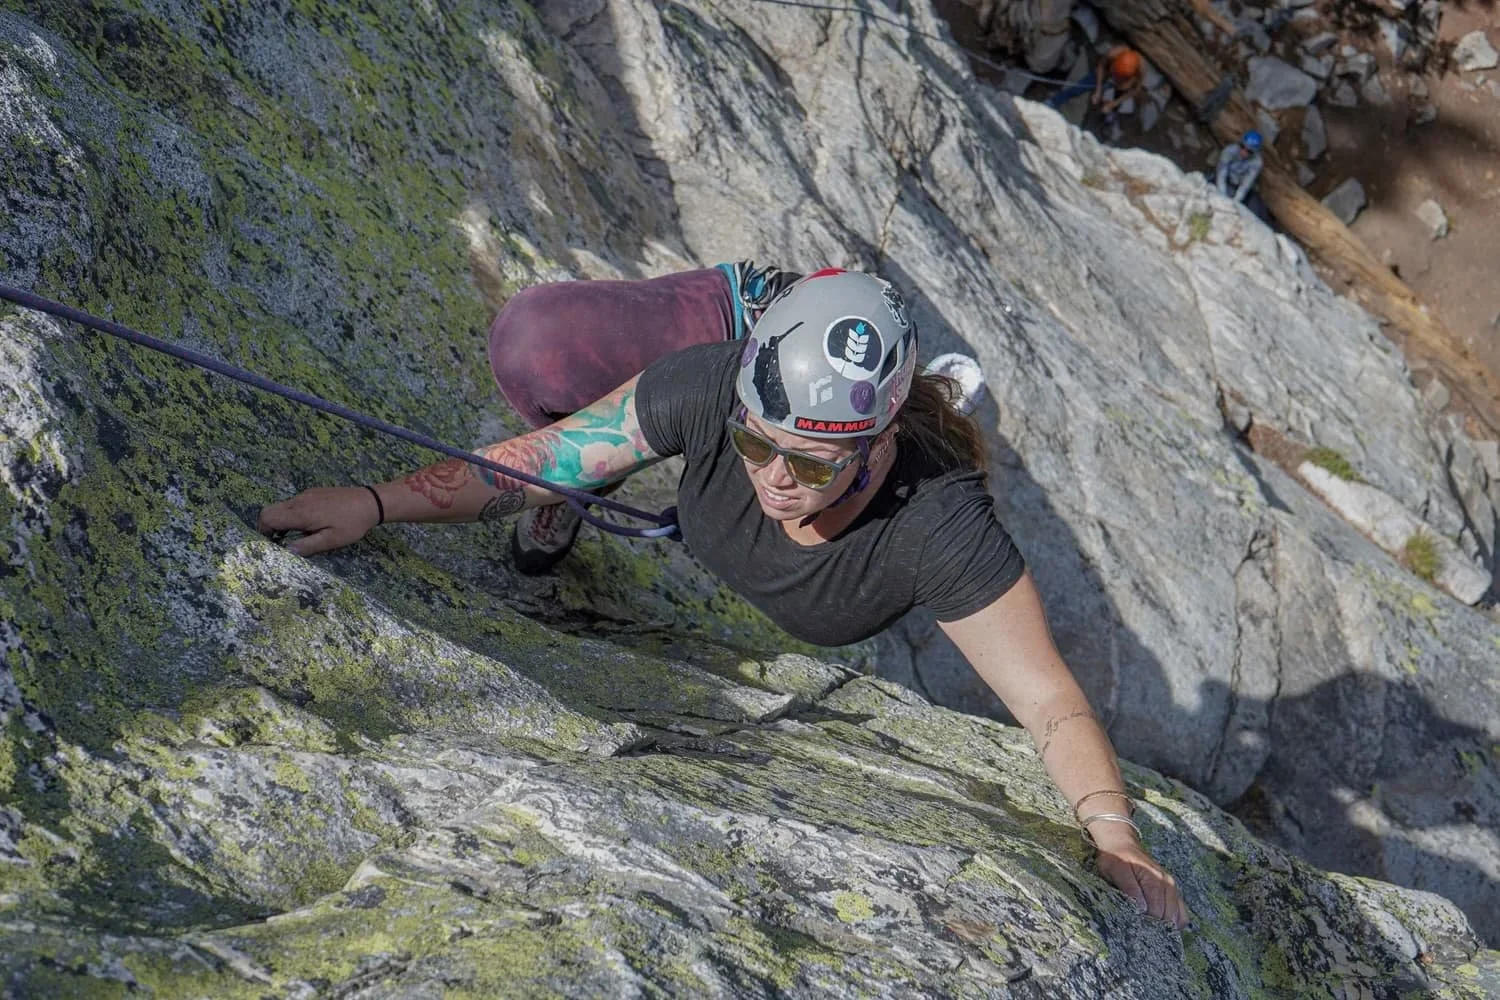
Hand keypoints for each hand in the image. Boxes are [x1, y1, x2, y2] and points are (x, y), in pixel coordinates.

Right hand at [257, 486, 381, 555]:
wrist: (370, 502)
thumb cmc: (352, 523)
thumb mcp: (331, 540)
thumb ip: (307, 546)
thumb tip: (287, 551)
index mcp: (300, 513)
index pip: (267, 517)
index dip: (264, 531)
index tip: (272, 543)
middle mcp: (299, 501)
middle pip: (271, 510)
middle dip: (271, 526)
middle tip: (282, 540)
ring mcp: (306, 494)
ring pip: (283, 506)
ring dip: (284, 521)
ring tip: (301, 534)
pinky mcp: (314, 492)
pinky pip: (296, 503)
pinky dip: (295, 514)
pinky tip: (312, 523)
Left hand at [1093, 835, 1190, 928]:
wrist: (1123, 846)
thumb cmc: (1116, 860)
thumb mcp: (1116, 870)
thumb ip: (1129, 887)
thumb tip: (1143, 908)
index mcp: (1154, 880)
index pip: (1157, 911)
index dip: (1147, 924)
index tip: (1136, 930)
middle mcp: (1168, 884)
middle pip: (1169, 917)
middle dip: (1157, 929)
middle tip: (1142, 934)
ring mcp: (1172, 888)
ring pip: (1177, 917)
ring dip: (1166, 928)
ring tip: (1151, 932)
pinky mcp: (1173, 892)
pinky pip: (1181, 914)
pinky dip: (1175, 923)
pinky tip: (1163, 928)